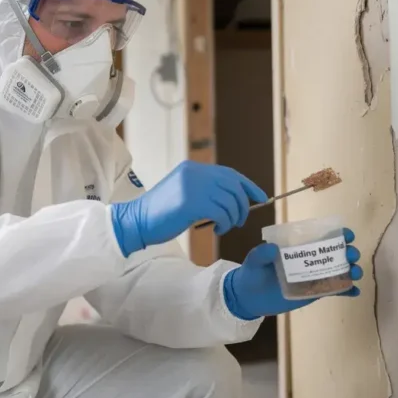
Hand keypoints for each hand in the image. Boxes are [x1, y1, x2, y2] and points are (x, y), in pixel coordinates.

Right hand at [110, 160, 267, 256]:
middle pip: (233, 186)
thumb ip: (203, 189)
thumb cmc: (160, 213)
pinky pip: (221, 213)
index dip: (248, 185)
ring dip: (233, 217)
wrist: (137, 221)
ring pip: (230, 201)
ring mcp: (192, 186)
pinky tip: (216, 229)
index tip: (261, 196)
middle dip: (243, 204)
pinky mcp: (191, 202)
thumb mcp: (183, 193)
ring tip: (225, 227)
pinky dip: (224, 223)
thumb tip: (233, 197)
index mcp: (192, 168)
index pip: (229, 173)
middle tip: (240, 220)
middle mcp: (194, 173)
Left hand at [223, 228, 363, 319]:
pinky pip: (335, 290)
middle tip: (351, 256)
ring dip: (352, 270)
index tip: (347, 236)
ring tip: (355, 273)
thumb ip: (261, 254)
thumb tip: (272, 248)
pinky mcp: (315, 292)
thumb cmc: (253, 274)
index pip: (321, 236)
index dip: (338, 234)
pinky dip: (346, 290)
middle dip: (349, 252)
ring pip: (339, 270)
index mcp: (299, 246)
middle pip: (336, 253)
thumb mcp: (254, 261)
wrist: (250, 298)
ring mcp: (314, 276)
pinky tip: (355, 292)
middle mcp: (310, 259)